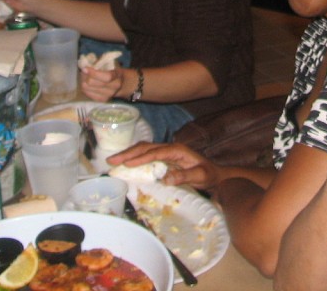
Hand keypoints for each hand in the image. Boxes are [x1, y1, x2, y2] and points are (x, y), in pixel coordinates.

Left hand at [79, 65, 123, 102]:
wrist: (125, 85)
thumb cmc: (116, 72)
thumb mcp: (113, 65)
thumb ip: (102, 62)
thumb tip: (87, 62)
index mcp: (117, 76)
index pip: (106, 77)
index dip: (93, 73)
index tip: (85, 68)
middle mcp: (113, 88)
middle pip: (93, 83)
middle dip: (85, 76)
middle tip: (84, 71)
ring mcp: (107, 96)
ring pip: (88, 89)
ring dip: (83, 82)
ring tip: (84, 77)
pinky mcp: (102, 100)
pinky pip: (88, 94)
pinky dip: (85, 88)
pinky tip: (86, 84)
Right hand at [107, 142, 221, 189]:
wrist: (215, 173)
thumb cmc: (209, 174)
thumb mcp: (200, 176)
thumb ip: (185, 177)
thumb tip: (166, 179)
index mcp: (177, 150)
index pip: (156, 152)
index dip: (141, 157)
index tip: (127, 163)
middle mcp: (170, 148)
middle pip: (145, 147)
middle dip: (128, 153)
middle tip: (111, 160)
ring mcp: (166, 152)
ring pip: (143, 149)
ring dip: (128, 154)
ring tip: (112, 161)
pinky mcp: (163, 157)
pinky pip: (146, 155)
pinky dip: (134, 158)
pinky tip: (124, 163)